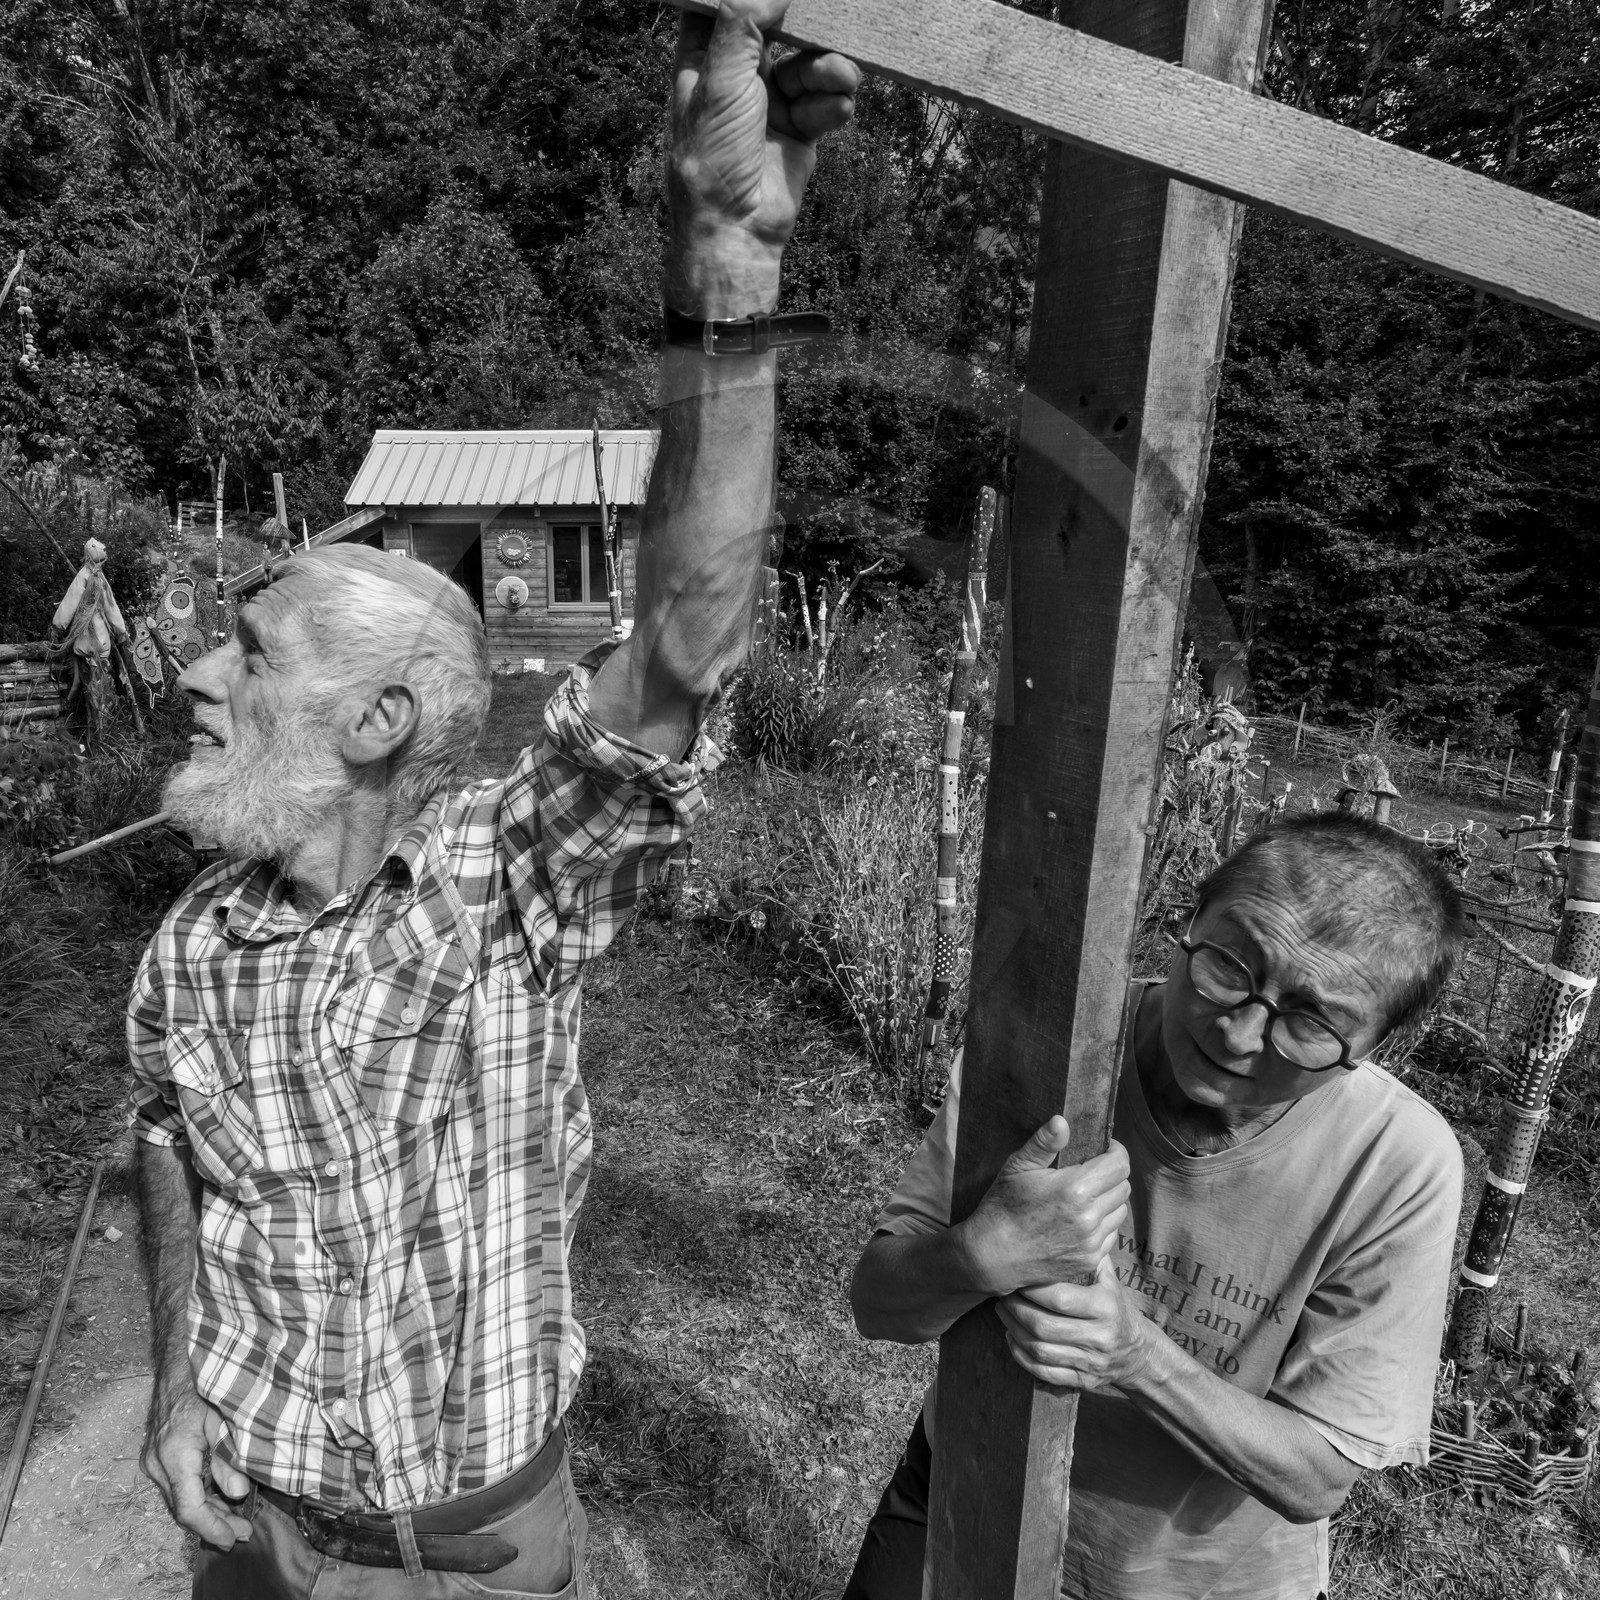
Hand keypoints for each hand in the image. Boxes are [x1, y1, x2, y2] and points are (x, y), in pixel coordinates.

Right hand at [141, 1381, 252, 1548]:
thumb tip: (238, 1494)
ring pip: (180, 1497)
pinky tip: (220, 1496)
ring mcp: (154, 1460)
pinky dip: (199, 1493)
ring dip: (207, 1510)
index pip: (189, 1508)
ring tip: (237, 1520)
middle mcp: (157, 1463)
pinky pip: (178, 1484)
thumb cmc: (204, 1383)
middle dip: (214, 1524)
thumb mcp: (224, 1416)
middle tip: (242, 1533)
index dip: (212, 1528)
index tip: (233, 1539)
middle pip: (183, 1508)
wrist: (179, 1359)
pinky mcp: (158, 1454)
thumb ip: (230, 1457)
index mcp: (173, 1456)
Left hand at [667, 0, 858, 315]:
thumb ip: (743, 24)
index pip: (727, 7)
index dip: (756, 0)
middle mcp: (739, 76)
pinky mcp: (801, 129)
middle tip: (828, 22)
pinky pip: (826, 102)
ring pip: (810, 66)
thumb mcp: (720, 79)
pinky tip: (838, 110)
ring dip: (830, 70)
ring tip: (845, 78)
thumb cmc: (714, 155)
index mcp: (705, 58)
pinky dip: (834, 104)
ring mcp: (771, 102)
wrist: (737, 228)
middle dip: (807, 29)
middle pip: (779, 29)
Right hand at [957, 1117, 1130, 1295]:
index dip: (1115, 1151)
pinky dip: (1102, 1224)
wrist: (992, 1255)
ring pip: (1120, 1211)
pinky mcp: (1090, 1260)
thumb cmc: (1003, 1206)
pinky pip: (1110, 1235)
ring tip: (1085, 1196)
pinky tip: (1080, 1220)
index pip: (1119, 1164)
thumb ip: (1044, 1143)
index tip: (1103, 1149)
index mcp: (1075, 1188)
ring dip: (1109, 1200)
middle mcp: (1089, 1217)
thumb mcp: (1018, 1167)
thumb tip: (1062, 1120)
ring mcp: (1091, 1242)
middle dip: (1111, 1174)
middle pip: (1123, 1186)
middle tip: (1090, 1171)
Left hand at [995, 1257, 1153, 1391]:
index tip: (1017, 1277)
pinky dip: (1022, 1357)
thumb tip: (1069, 1224)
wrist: (1138, 1354)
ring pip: (1041, 1351)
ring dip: (1013, 1331)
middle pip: (1045, 1326)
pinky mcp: (1082, 1381)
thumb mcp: (1111, 1281)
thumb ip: (1091, 1256)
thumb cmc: (1117, 1309)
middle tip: (1002, 1293)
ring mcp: (1090, 1362)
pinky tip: (1011, 1339)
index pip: (1061, 1298)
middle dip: (1016, 1309)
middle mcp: (1099, 1337)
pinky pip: (1044, 1373)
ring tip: (1001, 1312)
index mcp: (1105, 1308)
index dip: (1032, 1289)